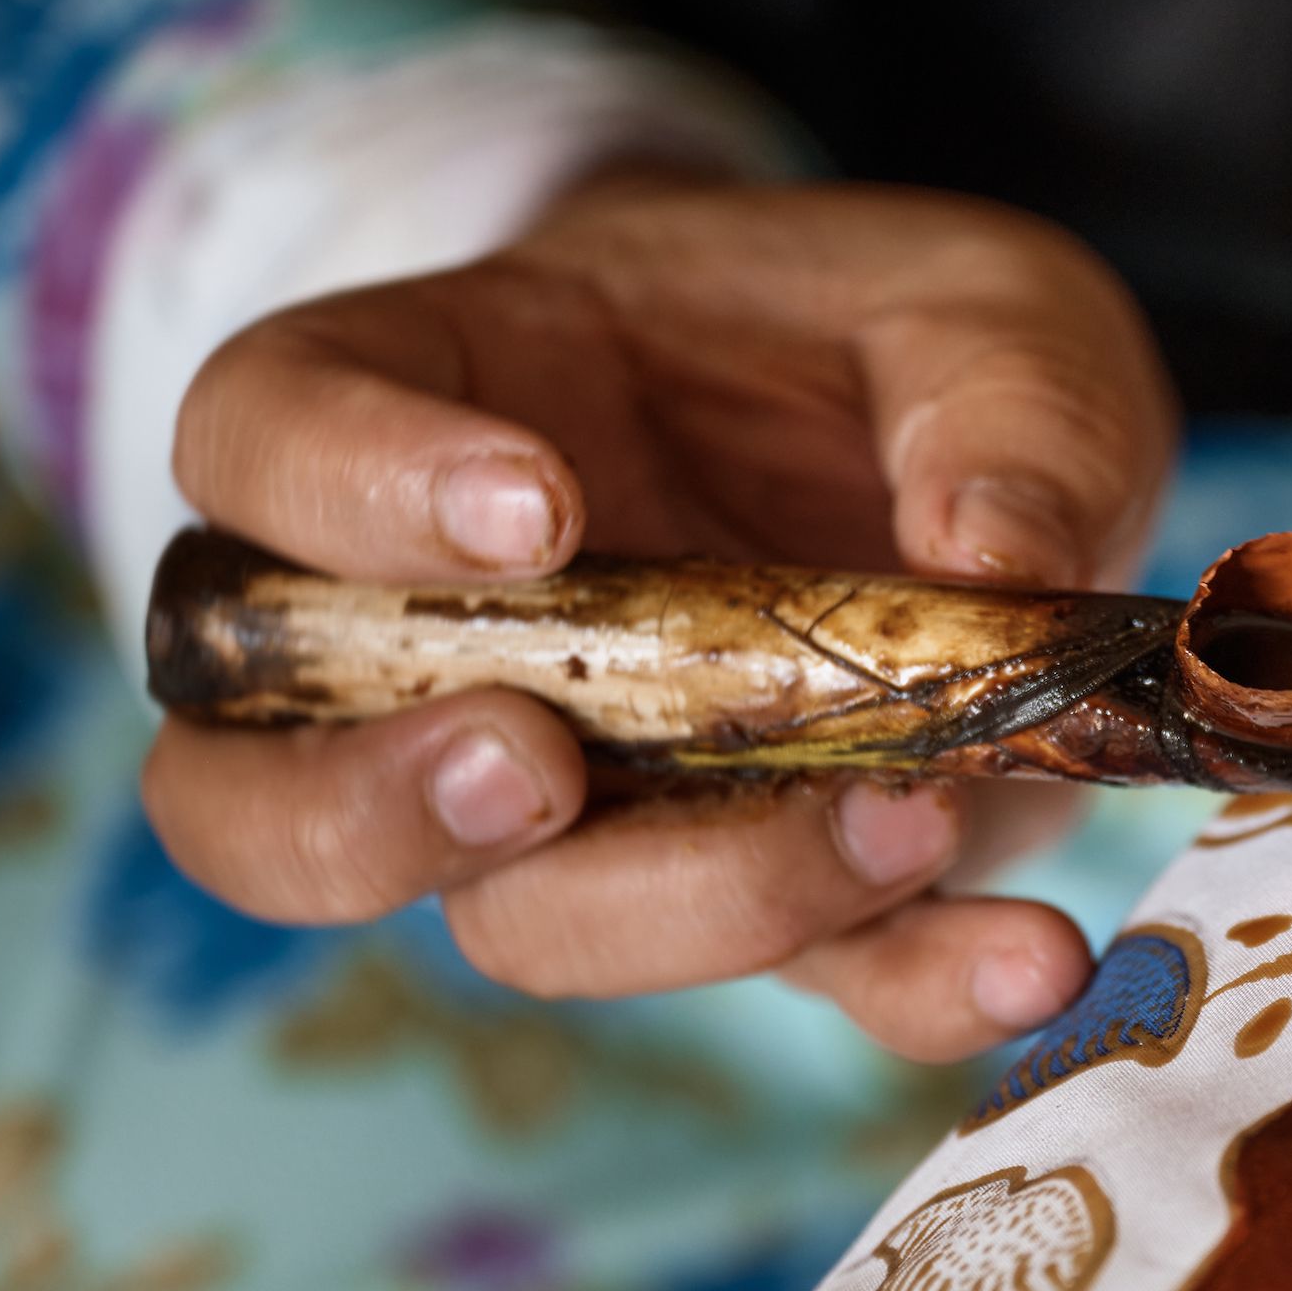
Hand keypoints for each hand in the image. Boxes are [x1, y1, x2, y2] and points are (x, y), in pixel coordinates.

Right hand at [144, 173, 1177, 1058]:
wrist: (990, 463)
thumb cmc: (899, 340)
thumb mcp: (980, 302)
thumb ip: (996, 393)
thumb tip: (990, 549)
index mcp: (435, 414)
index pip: (262, 442)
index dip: (339, 489)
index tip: (526, 509)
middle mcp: (453, 646)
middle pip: (277, 783)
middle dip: (381, 809)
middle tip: (537, 768)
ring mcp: (594, 801)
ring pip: (523, 919)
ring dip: (690, 906)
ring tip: (903, 825)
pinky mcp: (768, 896)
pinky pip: (808, 984)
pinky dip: (917, 988)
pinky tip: (1030, 954)